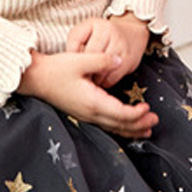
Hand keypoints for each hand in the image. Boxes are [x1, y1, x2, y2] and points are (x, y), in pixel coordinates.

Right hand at [18, 51, 157, 137]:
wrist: (37, 79)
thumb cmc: (56, 70)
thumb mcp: (80, 60)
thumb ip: (101, 60)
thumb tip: (118, 59)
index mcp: (92, 102)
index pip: (120, 113)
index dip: (136, 114)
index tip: (147, 107)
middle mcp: (91, 114)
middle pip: (120, 125)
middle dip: (138, 125)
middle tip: (155, 122)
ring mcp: (87, 116)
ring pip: (114, 128)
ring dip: (131, 130)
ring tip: (146, 132)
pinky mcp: (85, 115)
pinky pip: (107, 126)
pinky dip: (120, 128)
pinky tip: (127, 129)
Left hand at [67, 13, 149, 88]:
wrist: (132, 36)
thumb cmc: (103, 36)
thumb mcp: (86, 31)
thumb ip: (75, 42)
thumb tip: (70, 59)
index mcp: (95, 24)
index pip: (76, 42)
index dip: (73, 57)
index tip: (74, 64)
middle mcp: (109, 32)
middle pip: (90, 57)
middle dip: (84, 69)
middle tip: (81, 76)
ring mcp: (120, 46)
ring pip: (101, 69)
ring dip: (94, 78)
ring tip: (91, 78)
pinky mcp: (128, 60)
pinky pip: (112, 78)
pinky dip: (104, 82)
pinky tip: (101, 80)